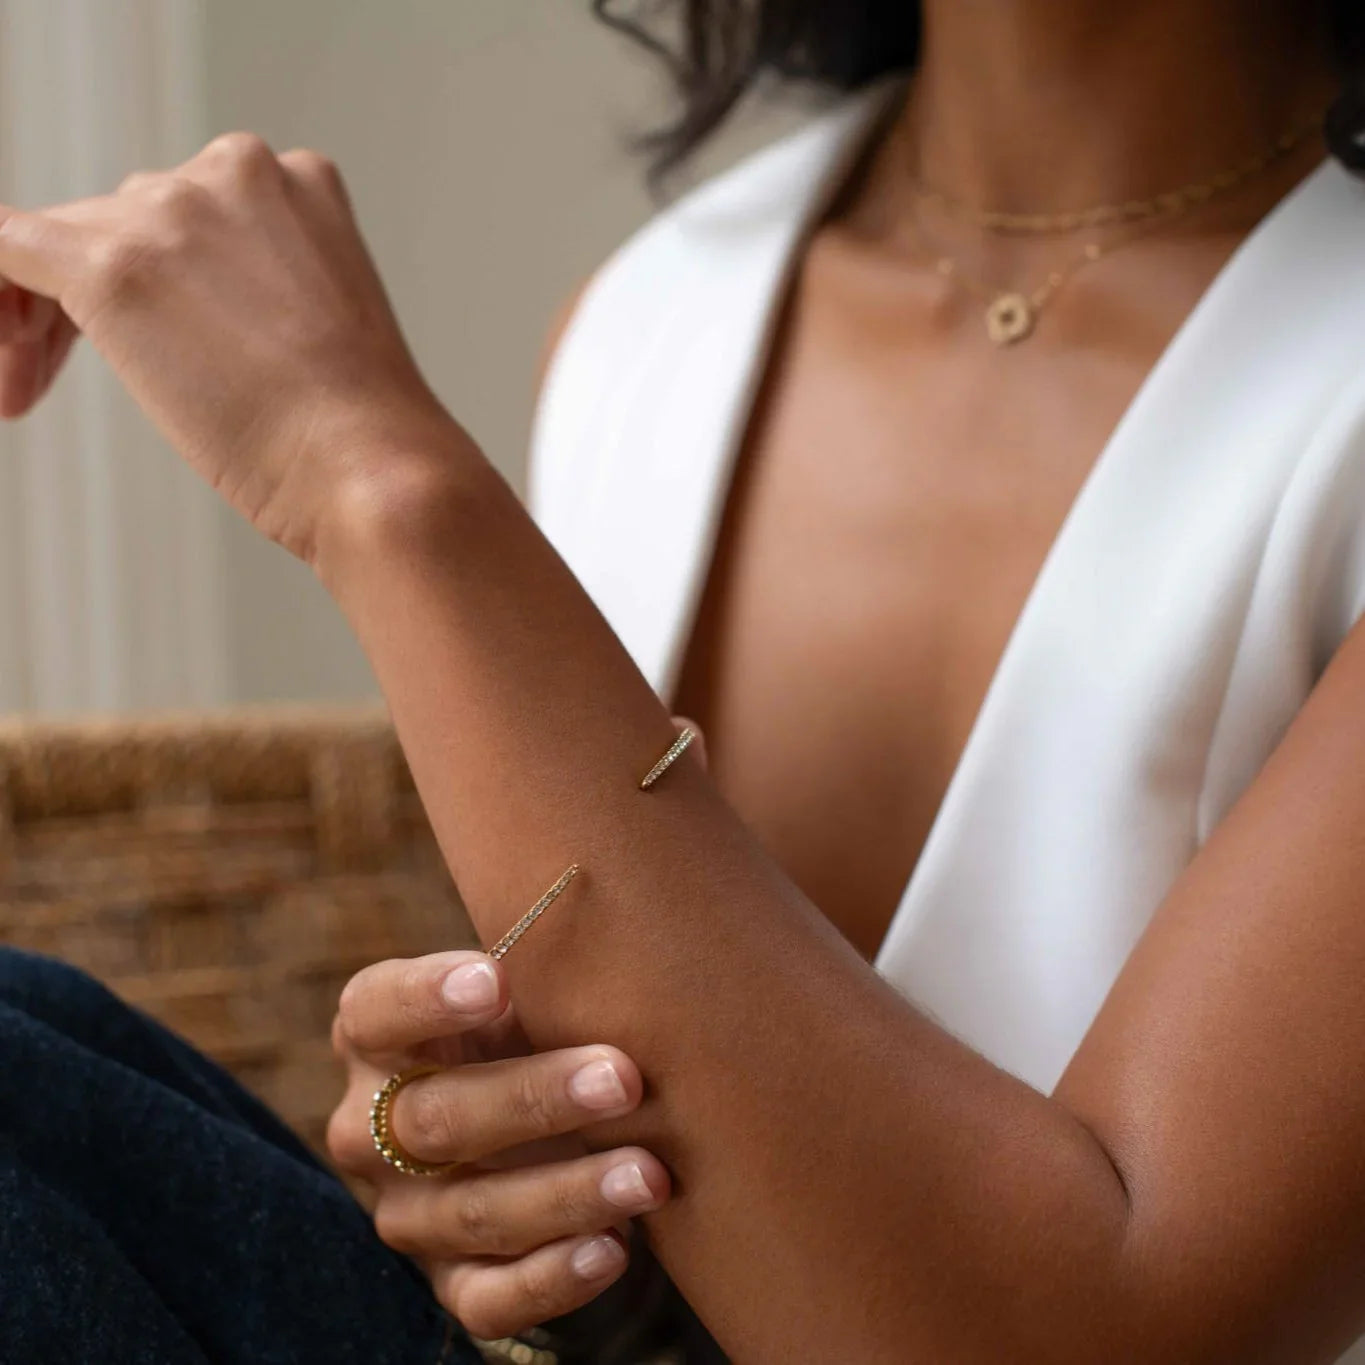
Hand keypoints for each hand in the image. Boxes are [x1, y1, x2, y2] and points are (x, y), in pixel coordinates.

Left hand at [0, 132, 459, 557]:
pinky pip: (4, 247)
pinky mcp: (111, 264)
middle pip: (119, 219)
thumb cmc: (358, 432)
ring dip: (41, 318)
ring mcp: (171, 212)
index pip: (189, 213)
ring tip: (30, 390)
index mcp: (298, 184)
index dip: (158, 279)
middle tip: (53, 382)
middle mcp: (232, 173)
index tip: (157, 351)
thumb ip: (254, 290)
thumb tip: (184, 315)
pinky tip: (7, 357)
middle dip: (88, 302)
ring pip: (63, 240)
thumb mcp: (321, 330)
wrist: (371, 466)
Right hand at [329, 717, 704, 1342]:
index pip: (374, 1007)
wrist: (546, 1139)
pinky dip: (545, 1280)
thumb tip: (682, 737)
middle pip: (433, 1119)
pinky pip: (480, 1303)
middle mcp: (377, 1123)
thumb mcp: (562, 960)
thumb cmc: (558, 1018)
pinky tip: (615, 1252)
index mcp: (387, 1030)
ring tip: (653, 1173)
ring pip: (463, 1216)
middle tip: (626, 1074)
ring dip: (560, 1192)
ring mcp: (410, 1214)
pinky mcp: (451, 1288)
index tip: (499, 977)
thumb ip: (597, 874)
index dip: (426, 994)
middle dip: (532, 1098)